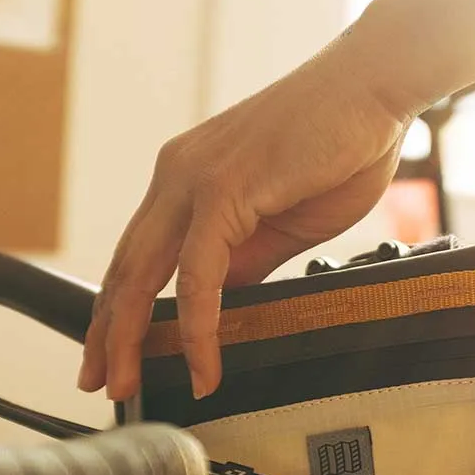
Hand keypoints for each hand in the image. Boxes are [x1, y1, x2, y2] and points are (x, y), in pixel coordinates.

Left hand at [78, 32, 414, 400]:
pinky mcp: (224, 188)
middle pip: (124, 269)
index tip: (116, 356)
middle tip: (100, 384)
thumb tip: (220, 304)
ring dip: (130, 338)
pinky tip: (202, 365)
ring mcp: (195, 178)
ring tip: (129, 385)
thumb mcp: (280, 223)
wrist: (374, 88)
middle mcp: (178, 176)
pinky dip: (197, 327)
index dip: (120, 312)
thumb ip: (244, 261)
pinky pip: (198, 274)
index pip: (139, 258)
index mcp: (188, 180)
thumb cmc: (338, 146)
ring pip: (143, 273)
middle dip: (106, 335)